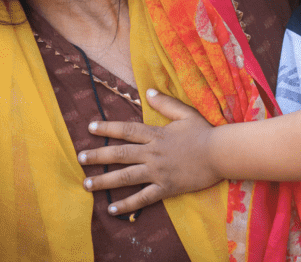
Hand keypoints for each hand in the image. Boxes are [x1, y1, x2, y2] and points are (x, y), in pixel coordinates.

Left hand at [77, 89, 222, 214]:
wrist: (221, 154)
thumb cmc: (205, 133)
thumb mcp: (186, 113)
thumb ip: (165, 103)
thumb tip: (147, 91)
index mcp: (156, 135)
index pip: (126, 130)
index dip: (107, 129)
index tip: (90, 128)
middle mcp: (152, 153)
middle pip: (119, 154)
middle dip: (98, 156)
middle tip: (80, 159)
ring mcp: (158, 172)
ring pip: (125, 177)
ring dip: (104, 181)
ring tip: (87, 184)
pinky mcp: (166, 188)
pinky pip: (143, 197)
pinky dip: (127, 204)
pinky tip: (112, 209)